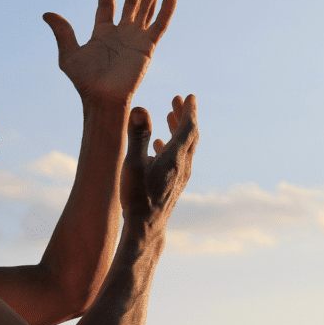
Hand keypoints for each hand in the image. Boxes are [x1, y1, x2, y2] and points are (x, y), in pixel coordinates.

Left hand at [43, 0, 176, 101]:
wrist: (103, 100)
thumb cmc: (85, 82)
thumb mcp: (69, 55)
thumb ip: (63, 33)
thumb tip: (47, 13)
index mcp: (102, 32)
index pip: (107, 2)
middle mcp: (121, 33)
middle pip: (131, 0)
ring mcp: (136, 39)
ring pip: (146, 7)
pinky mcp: (148, 48)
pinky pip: (159, 26)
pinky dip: (166, 10)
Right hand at [121, 95, 198, 223]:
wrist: (145, 228)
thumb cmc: (137, 196)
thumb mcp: (133, 163)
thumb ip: (137, 135)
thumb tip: (141, 108)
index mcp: (176, 157)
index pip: (188, 128)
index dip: (189, 111)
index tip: (190, 96)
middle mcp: (183, 166)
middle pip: (190, 136)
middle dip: (185, 117)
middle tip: (178, 101)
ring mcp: (180, 177)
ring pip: (185, 148)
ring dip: (179, 130)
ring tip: (170, 117)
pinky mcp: (173, 185)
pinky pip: (178, 160)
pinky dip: (171, 146)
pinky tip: (159, 146)